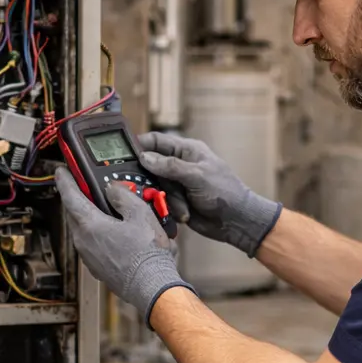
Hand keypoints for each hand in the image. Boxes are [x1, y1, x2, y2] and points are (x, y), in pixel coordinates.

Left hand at [53, 167, 195, 325]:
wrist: (152, 286)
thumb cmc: (147, 255)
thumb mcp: (140, 213)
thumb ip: (122, 195)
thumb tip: (113, 189)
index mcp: (89, 225)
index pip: (69, 196)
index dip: (65, 180)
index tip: (61, 171)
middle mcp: (83, 241)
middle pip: (75, 212)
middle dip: (80, 197)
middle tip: (90, 186)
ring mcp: (88, 256)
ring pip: (84, 228)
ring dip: (92, 215)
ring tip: (110, 208)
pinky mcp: (96, 267)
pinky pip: (92, 243)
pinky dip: (99, 232)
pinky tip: (116, 230)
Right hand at [137, 131, 282, 257]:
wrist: (236, 221)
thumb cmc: (224, 192)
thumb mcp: (197, 176)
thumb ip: (170, 166)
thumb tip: (144, 157)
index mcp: (186, 151)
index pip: (157, 141)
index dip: (141, 145)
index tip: (125, 155)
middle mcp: (179, 165)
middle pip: (151, 167)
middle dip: (153, 180)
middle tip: (152, 189)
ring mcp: (177, 184)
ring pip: (155, 188)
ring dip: (167, 199)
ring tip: (184, 207)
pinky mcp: (176, 201)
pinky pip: (161, 202)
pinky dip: (171, 209)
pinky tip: (184, 214)